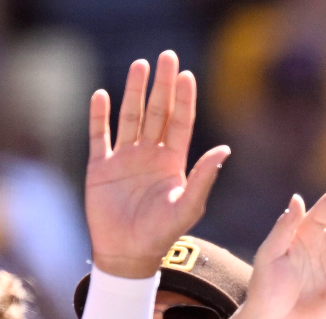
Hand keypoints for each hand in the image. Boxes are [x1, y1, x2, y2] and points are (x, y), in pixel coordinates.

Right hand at [85, 51, 229, 278]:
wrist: (127, 254)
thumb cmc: (161, 235)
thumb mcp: (187, 206)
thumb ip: (204, 177)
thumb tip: (225, 150)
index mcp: (173, 163)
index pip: (181, 123)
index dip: (184, 99)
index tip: (187, 75)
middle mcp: (150, 156)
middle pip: (157, 112)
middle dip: (162, 85)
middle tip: (166, 57)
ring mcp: (125, 159)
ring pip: (130, 117)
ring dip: (134, 92)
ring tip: (140, 66)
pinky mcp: (101, 168)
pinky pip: (99, 136)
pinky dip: (99, 116)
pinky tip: (101, 95)